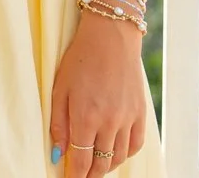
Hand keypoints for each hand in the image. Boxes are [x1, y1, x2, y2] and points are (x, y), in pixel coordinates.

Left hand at [48, 11, 148, 173]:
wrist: (111, 36)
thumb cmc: (80, 59)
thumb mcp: (60, 88)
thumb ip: (58, 124)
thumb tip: (58, 154)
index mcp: (86, 117)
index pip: (80, 161)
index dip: (74, 176)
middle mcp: (109, 122)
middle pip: (100, 165)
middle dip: (89, 176)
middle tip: (81, 176)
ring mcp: (127, 118)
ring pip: (118, 158)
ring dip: (106, 168)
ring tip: (96, 167)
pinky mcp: (140, 112)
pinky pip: (135, 144)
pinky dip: (125, 154)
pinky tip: (115, 153)